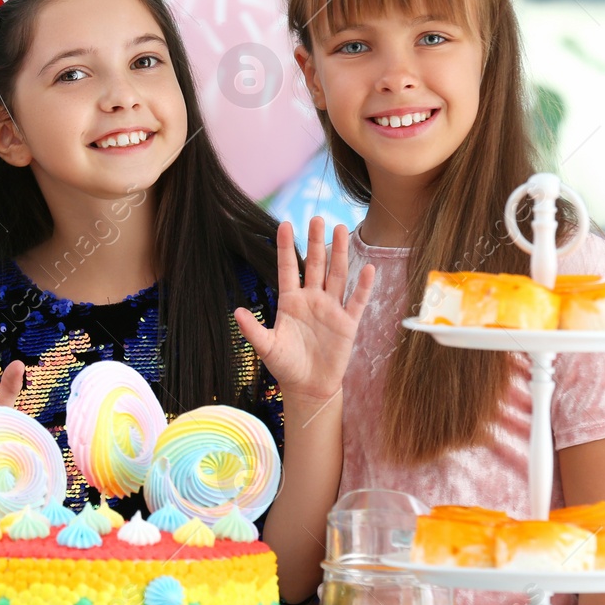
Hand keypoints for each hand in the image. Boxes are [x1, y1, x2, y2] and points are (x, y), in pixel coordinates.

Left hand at [235, 218, 374, 405]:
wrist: (308, 388)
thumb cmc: (285, 366)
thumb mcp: (266, 347)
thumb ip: (253, 329)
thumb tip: (236, 311)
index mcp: (290, 301)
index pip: (287, 267)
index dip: (285, 246)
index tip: (284, 223)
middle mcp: (311, 300)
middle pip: (315, 264)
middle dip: (316, 241)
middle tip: (318, 217)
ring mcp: (331, 309)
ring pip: (337, 275)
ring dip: (339, 253)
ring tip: (341, 228)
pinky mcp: (347, 323)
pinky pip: (356, 300)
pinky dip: (363, 286)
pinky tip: (367, 268)